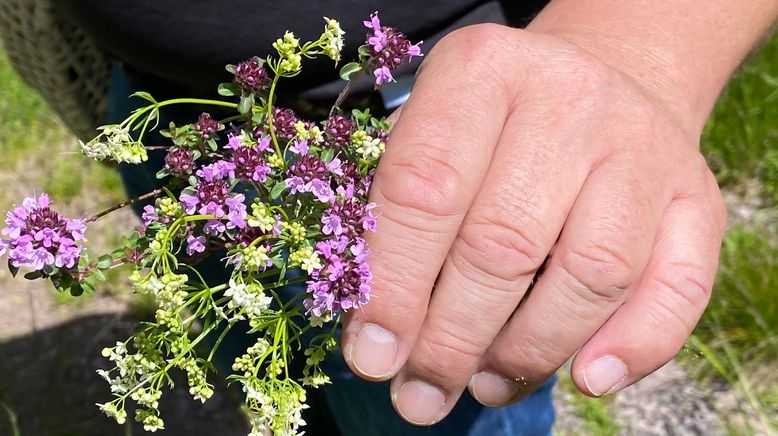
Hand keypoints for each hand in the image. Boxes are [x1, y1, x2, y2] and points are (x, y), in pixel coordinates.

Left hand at [341, 24, 726, 424]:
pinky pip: (677, 289)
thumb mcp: (436, 137)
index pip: (425, 189)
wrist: (602, 80)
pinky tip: (586, 379)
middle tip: (420, 393)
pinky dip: (633, 348)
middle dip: (452, 339)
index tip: (372, 356)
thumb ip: (401, 221)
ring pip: (590, 275)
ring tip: (484, 383)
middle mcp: (569, 98)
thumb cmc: (496, 127)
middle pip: (503, 243)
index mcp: (482, 71)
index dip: (393, 285)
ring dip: (528, 351)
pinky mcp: (699, 197)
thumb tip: (380, 340)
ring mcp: (642, 147)